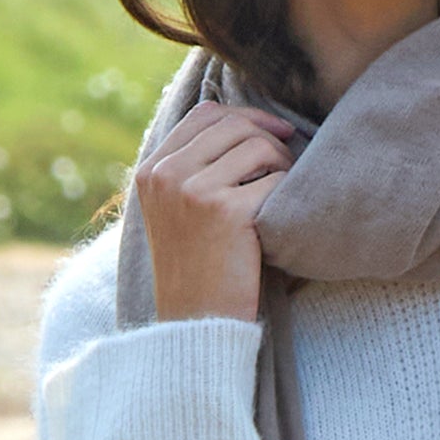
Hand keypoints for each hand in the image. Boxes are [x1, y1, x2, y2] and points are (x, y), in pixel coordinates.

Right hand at [133, 101, 295, 322]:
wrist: (197, 324)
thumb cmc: (200, 269)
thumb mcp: (180, 212)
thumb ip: (197, 168)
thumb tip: (248, 122)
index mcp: (151, 171)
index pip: (205, 115)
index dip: (246, 117)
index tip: (277, 131)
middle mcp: (165, 175)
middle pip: (234, 125)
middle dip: (270, 140)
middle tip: (287, 167)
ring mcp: (192, 190)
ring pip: (258, 145)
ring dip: (283, 165)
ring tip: (282, 195)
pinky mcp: (225, 211)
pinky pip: (275, 180)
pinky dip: (288, 194)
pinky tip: (282, 218)